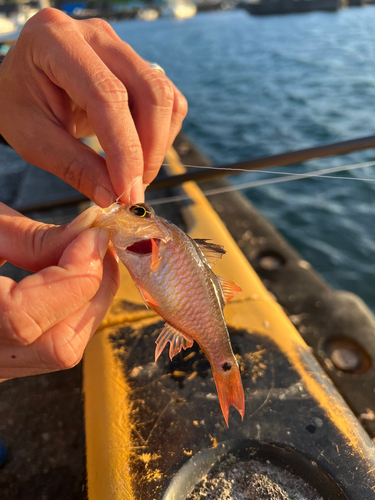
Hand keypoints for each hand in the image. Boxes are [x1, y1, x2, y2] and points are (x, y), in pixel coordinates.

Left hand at [0, 8, 187, 205]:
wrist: (26, 81)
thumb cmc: (21, 105)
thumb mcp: (34, 140)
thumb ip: (74, 167)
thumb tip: (112, 196)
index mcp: (56, 40)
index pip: (107, 96)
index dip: (124, 149)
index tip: (126, 192)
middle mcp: (96, 34)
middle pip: (150, 91)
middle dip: (149, 149)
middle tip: (133, 190)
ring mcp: (121, 47)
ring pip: (165, 96)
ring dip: (158, 144)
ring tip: (133, 173)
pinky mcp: (138, 64)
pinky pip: (169, 100)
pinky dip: (162, 133)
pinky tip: (140, 152)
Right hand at [0, 204, 119, 379]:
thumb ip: (33, 240)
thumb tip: (90, 241)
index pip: (26, 321)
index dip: (71, 276)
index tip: (94, 234)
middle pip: (57, 348)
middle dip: (92, 290)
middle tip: (97, 244)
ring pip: (62, 351)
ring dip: (88, 300)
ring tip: (83, 256)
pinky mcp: (5, 363)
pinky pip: (52, 345)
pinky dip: (73, 310)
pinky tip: (68, 277)